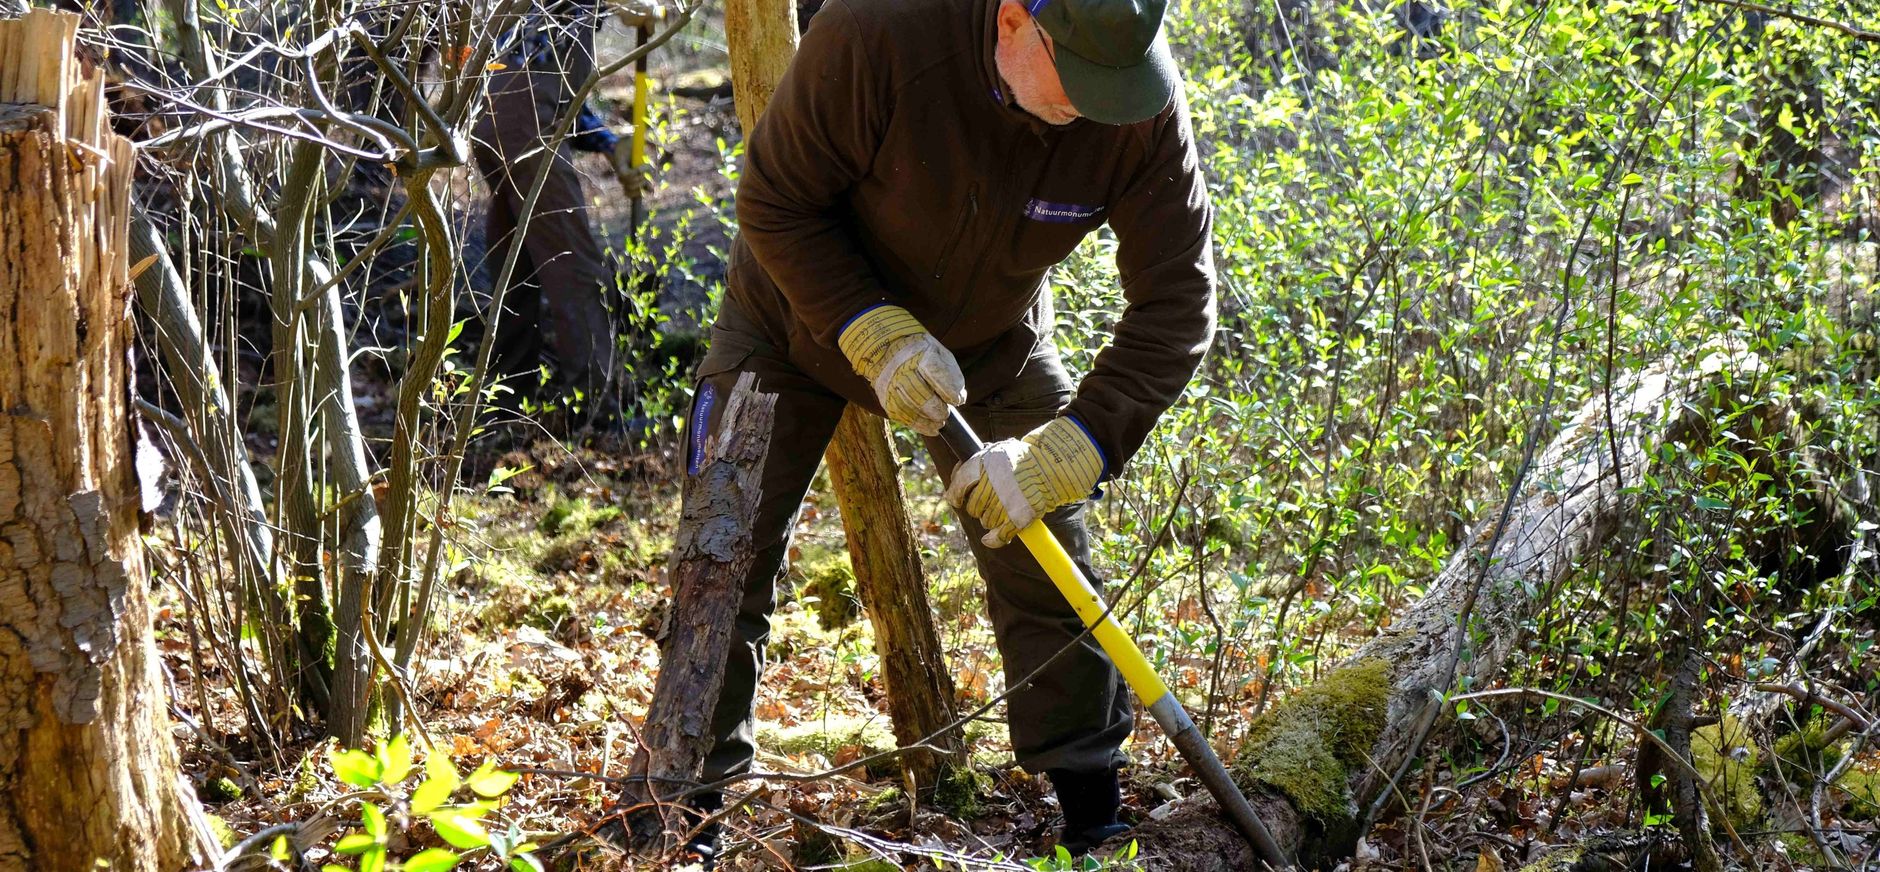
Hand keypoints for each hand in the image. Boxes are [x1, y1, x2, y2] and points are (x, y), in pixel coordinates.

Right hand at [837, 305, 965, 435]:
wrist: (884, 343)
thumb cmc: (919, 350)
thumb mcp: (938, 351)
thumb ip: (951, 373)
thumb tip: (960, 399)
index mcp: (919, 352)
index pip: (935, 373)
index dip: (948, 390)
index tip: (957, 400)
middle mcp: (902, 367)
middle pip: (921, 394)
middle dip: (937, 409)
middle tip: (946, 414)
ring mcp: (891, 382)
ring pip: (909, 407)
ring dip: (927, 420)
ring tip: (939, 424)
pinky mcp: (884, 394)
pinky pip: (900, 414)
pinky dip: (916, 424)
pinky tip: (929, 428)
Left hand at [945, 417, 1103, 547]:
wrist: (1053, 465)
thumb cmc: (1024, 457)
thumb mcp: (997, 450)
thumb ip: (976, 462)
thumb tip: (958, 472)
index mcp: (982, 466)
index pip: (957, 487)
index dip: (955, 495)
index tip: (957, 498)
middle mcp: (990, 486)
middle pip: (972, 507)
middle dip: (977, 506)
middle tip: (989, 498)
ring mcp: (1004, 504)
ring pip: (985, 521)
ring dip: (990, 518)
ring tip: (1003, 506)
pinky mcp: (1017, 518)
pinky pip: (999, 536)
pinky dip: (993, 539)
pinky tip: (988, 539)